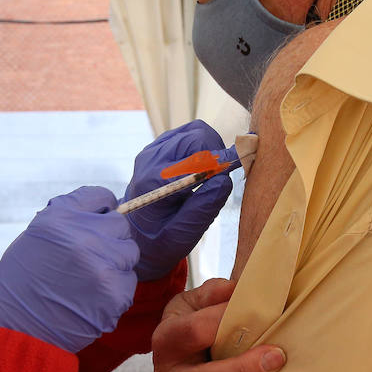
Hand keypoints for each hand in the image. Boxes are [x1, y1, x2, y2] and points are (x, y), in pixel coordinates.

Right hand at [0, 187, 138, 353]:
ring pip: (129, 253)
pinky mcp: (115, 293)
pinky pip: (129, 282)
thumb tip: (102, 211)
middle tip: (87, 261)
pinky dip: (115, 291)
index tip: (95, 225)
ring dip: (114, 265)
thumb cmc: (21, 285)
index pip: (101, 196)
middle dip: (108, 240)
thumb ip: (68, 221)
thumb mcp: (33, 238)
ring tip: (87, 282)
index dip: (100, 211)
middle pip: (120, 225)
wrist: (16, 332)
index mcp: (59, 217)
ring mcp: (102, 265)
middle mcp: (83, 236)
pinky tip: (91, 300)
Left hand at [122, 121, 233, 280]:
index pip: (194, 157)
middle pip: (196, 136)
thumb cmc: (160, 240)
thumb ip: (202, 210)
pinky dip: (203, 147)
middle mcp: (151, 159)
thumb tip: (224, 180)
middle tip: (222, 177)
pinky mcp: (160, 147)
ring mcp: (154, 149)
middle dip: (216, 154)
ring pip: (195, 130)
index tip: (233, 173)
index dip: (220, 163)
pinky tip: (202, 169)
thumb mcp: (182, 236)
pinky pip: (189, 134)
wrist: (138, 235)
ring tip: (211, 175)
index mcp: (152, 181)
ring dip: (210, 149)